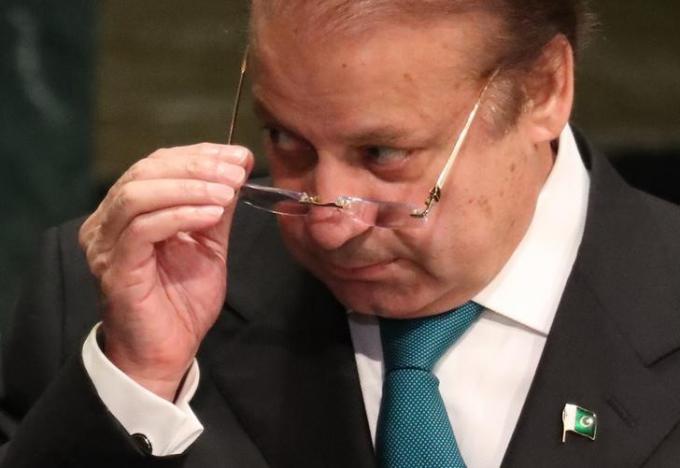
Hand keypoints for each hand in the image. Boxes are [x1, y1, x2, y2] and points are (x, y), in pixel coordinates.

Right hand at [79, 143, 252, 399]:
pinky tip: (212, 214)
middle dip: (196, 166)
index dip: (198, 155)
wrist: (168, 351)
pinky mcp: (115, 266)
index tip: (237, 156)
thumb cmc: (183, 300)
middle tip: (234, 170)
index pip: (156, 165)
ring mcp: (106, 243)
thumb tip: (235, 169)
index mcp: (128, 210)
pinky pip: (143, 228)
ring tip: (227, 191)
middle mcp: (108, 221)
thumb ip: (215, 207)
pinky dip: (180, 214)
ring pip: (139, 194)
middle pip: (145, 171)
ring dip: (189, 187)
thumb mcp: (207, 243)